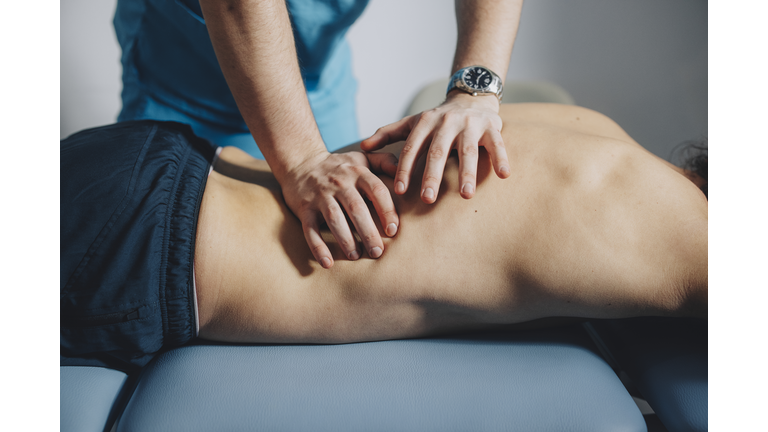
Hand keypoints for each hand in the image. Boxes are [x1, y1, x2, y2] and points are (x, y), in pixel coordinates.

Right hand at [281, 151, 398, 268]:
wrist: (299, 162)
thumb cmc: (339, 166)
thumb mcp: (362, 159)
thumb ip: (385, 161)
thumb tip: (408, 170)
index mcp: (357, 172)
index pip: (376, 190)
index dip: (386, 210)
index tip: (393, 230)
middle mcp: (339, 183)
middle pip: (356, 208)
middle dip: (368, 231)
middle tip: (378, 252)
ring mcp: (320, 195)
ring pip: (335, 219)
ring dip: (346, 240)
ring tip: (356, 256)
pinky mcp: (304, 208)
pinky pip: (310, 229)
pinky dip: (318, 247)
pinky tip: (327, 263)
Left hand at [360, 92, 509, 203]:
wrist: (471, 96)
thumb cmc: (437, 119)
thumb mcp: (412, 123)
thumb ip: (388, 134)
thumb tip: (361, 147)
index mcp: (425, 122)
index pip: (411, 148)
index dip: (404, 169)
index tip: (399, 191)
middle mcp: (447, 122)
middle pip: (437, 151)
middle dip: (432, 176)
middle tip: (427, 199)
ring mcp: (470, 124)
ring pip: (467, 150)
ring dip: (467, 172)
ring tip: (466, 195)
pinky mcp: (492, 126)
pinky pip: (497, 144)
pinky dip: (501, 158)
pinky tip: (504, 175)